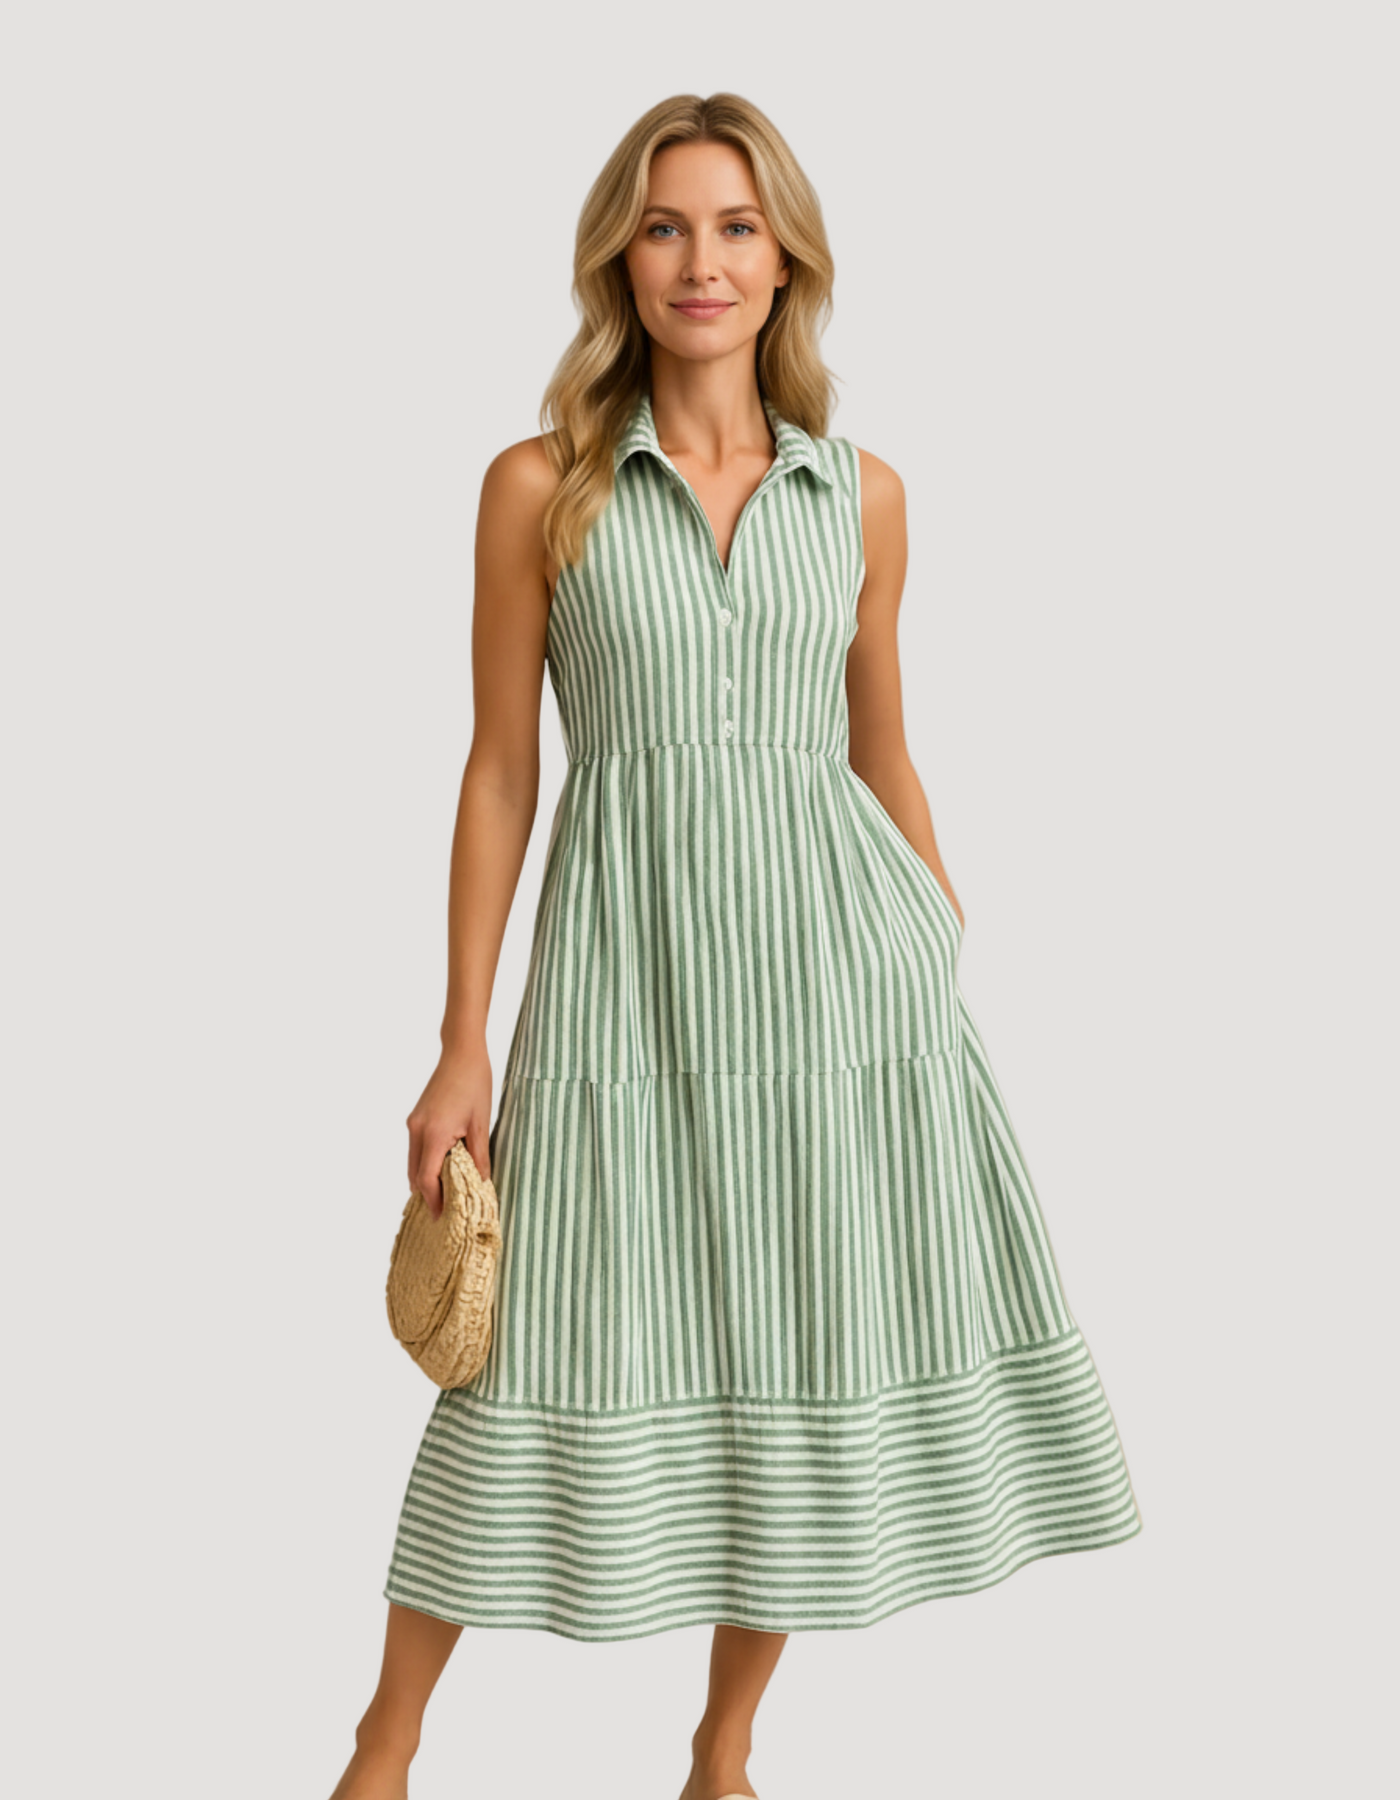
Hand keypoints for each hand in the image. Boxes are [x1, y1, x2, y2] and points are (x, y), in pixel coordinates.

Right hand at [406, 1042, 492, 1220]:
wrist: (461, 1053)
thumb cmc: (475, 1084)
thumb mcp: (481, 1124)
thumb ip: (479, 1156)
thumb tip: (482, 1183)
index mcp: (433, 1134)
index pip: (426, 1179)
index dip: (433, 1201)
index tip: (442, 1218)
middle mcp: (417, 1130)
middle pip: (414, 1175)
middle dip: (427, 1195)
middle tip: (444, 1212)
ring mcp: (413, 1124)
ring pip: (412, 1163)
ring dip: (425, 1180)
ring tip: (444, 1195)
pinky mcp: (415, 1118)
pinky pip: (415, 1150)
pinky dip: (424, 1164)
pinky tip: (441, 1170)